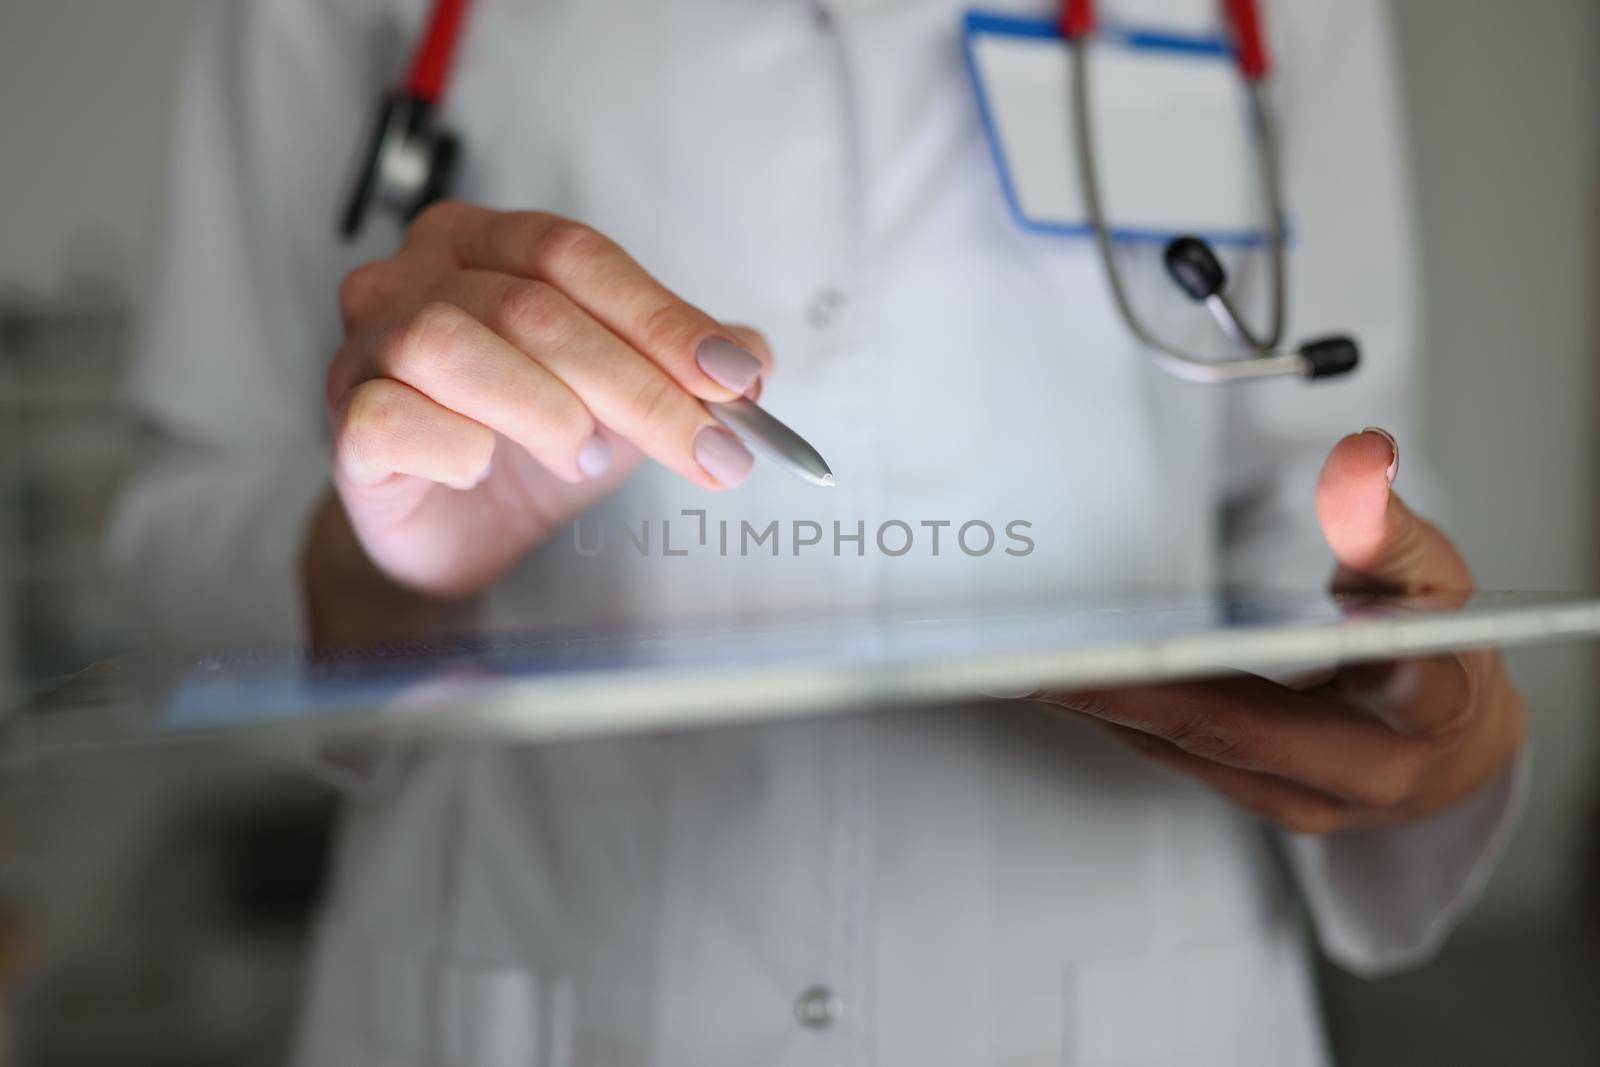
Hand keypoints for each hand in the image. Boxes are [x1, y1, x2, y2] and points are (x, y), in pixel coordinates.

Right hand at [321, 202, 772, 600]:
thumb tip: (752, 358)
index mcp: (482, 240)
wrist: (450, 530)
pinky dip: (456, 446)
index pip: (576, 256)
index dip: (661, 317)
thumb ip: (686, 366)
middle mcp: (411, 274)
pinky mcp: (345, 417)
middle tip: (710, 452)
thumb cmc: (529, 443)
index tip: (733, 381)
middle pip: (530, 307)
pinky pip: (392, 415)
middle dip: (638, 388)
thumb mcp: (627, 398)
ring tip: (579, 457)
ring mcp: (365, 343)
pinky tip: (482, 469)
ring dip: (543, 411)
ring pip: (451, 345)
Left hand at [1028, 429, 1526, 833]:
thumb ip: (1393, 527)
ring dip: (1098, 703)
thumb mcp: (1437, 577)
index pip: (1399, 693)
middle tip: (1052, 652)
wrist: (1450, 751)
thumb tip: (1357, 465)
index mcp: (1434, 708)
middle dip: (1134, 687)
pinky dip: (1111, 712)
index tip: (1269, 645)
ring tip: (1024, 657)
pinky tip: (1055, 676)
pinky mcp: (1251, 800)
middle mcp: (1365, 772)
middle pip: (1236, 727)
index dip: (1323, 670)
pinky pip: (1169, 752)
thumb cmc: (1442, 653)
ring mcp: (1300, 799)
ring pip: (1185, 747)